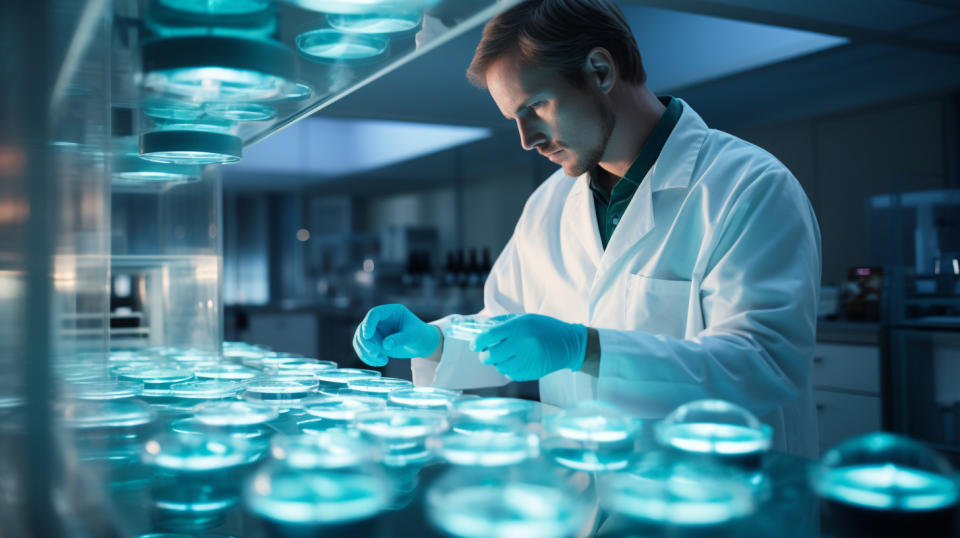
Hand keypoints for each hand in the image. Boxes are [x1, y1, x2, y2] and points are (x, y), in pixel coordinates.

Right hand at [353, 304, 440, 366]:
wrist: (422, 344)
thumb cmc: (420, 335)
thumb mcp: (413, 336)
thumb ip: (400, 339)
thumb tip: (385, 345)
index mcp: (390, 312)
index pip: (374, 314)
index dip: (368, 323)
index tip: (367, 336)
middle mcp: (380, 320)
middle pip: (363, 328)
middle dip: (366, 342)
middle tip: (376, 353)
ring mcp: (376, 331)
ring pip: (360, 340)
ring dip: (366, 352)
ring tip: (382, 360)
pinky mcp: (375, 343)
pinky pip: (364, 349)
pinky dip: (368, 357)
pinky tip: (380, 362)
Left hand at [472, 313, 586, 380]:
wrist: (569, 344)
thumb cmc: (544, 328)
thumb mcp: (525, 318)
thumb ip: (502, 323)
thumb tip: (481, 329)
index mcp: (518, 327)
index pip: (489, 336)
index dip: (477, 342)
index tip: (474, 345)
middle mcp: (521, 343)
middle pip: (491, 356)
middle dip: (484, 356)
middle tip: (485, 353)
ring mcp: (527, 360)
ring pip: (499, 367)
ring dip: (497, 363)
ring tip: (504, 356)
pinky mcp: (531, 372)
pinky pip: (510, 374)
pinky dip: (508, 370)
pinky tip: (515, 362)